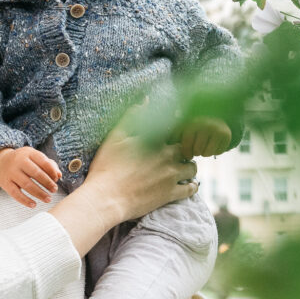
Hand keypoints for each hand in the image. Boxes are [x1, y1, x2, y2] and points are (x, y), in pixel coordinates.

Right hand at [0, 146, 61, 207]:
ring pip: (27, 184)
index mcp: (28, 153)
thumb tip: (59, 175)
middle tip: (54, 190)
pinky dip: (25, 200)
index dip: (52, 171)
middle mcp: (18, 161)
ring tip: (48, 199)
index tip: (56, 179)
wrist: (1, 162)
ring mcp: (11, 172)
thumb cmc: (24, 161)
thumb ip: (49, 165)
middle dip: (47, 183)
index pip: (43, 161)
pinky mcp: (5, 183)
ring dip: (39, 193)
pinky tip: (33, 204)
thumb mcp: (35, 158)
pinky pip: (16, 193)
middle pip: (35, 173)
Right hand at [87, 112, 198, 227]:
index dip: (178, 131)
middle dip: (184, 149)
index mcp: (155, 140)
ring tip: (181, 169)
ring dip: (189, 166)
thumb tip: (146, 101)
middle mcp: (167, 156)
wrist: (106, 198)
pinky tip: (185, 184)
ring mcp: (171, 176)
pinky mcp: (171, 194)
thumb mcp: (115, 137)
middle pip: (188, 148)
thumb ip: (132, 117)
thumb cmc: (107, 166)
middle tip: (178, 153)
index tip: (174, 135)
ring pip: (193, 168)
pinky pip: (191, 189)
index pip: (177, 129)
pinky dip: (191, 186)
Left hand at [179, 117, 231, 157]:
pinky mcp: (226, 135)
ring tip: (204, 146)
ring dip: (204, 153)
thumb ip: (175, 136)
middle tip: (196, 148)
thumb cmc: (195, 126)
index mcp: (193, 122)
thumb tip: (168, 146)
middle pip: (197, 151)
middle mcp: (206, 125)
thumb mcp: (184, 127)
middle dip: (195, 152)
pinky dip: (215, 151)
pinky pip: (218, 152)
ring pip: (207, 153)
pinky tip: (213, 144)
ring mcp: (217, 129)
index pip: (186, 143)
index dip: (186, 151)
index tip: (187, 154)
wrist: (215, 116)